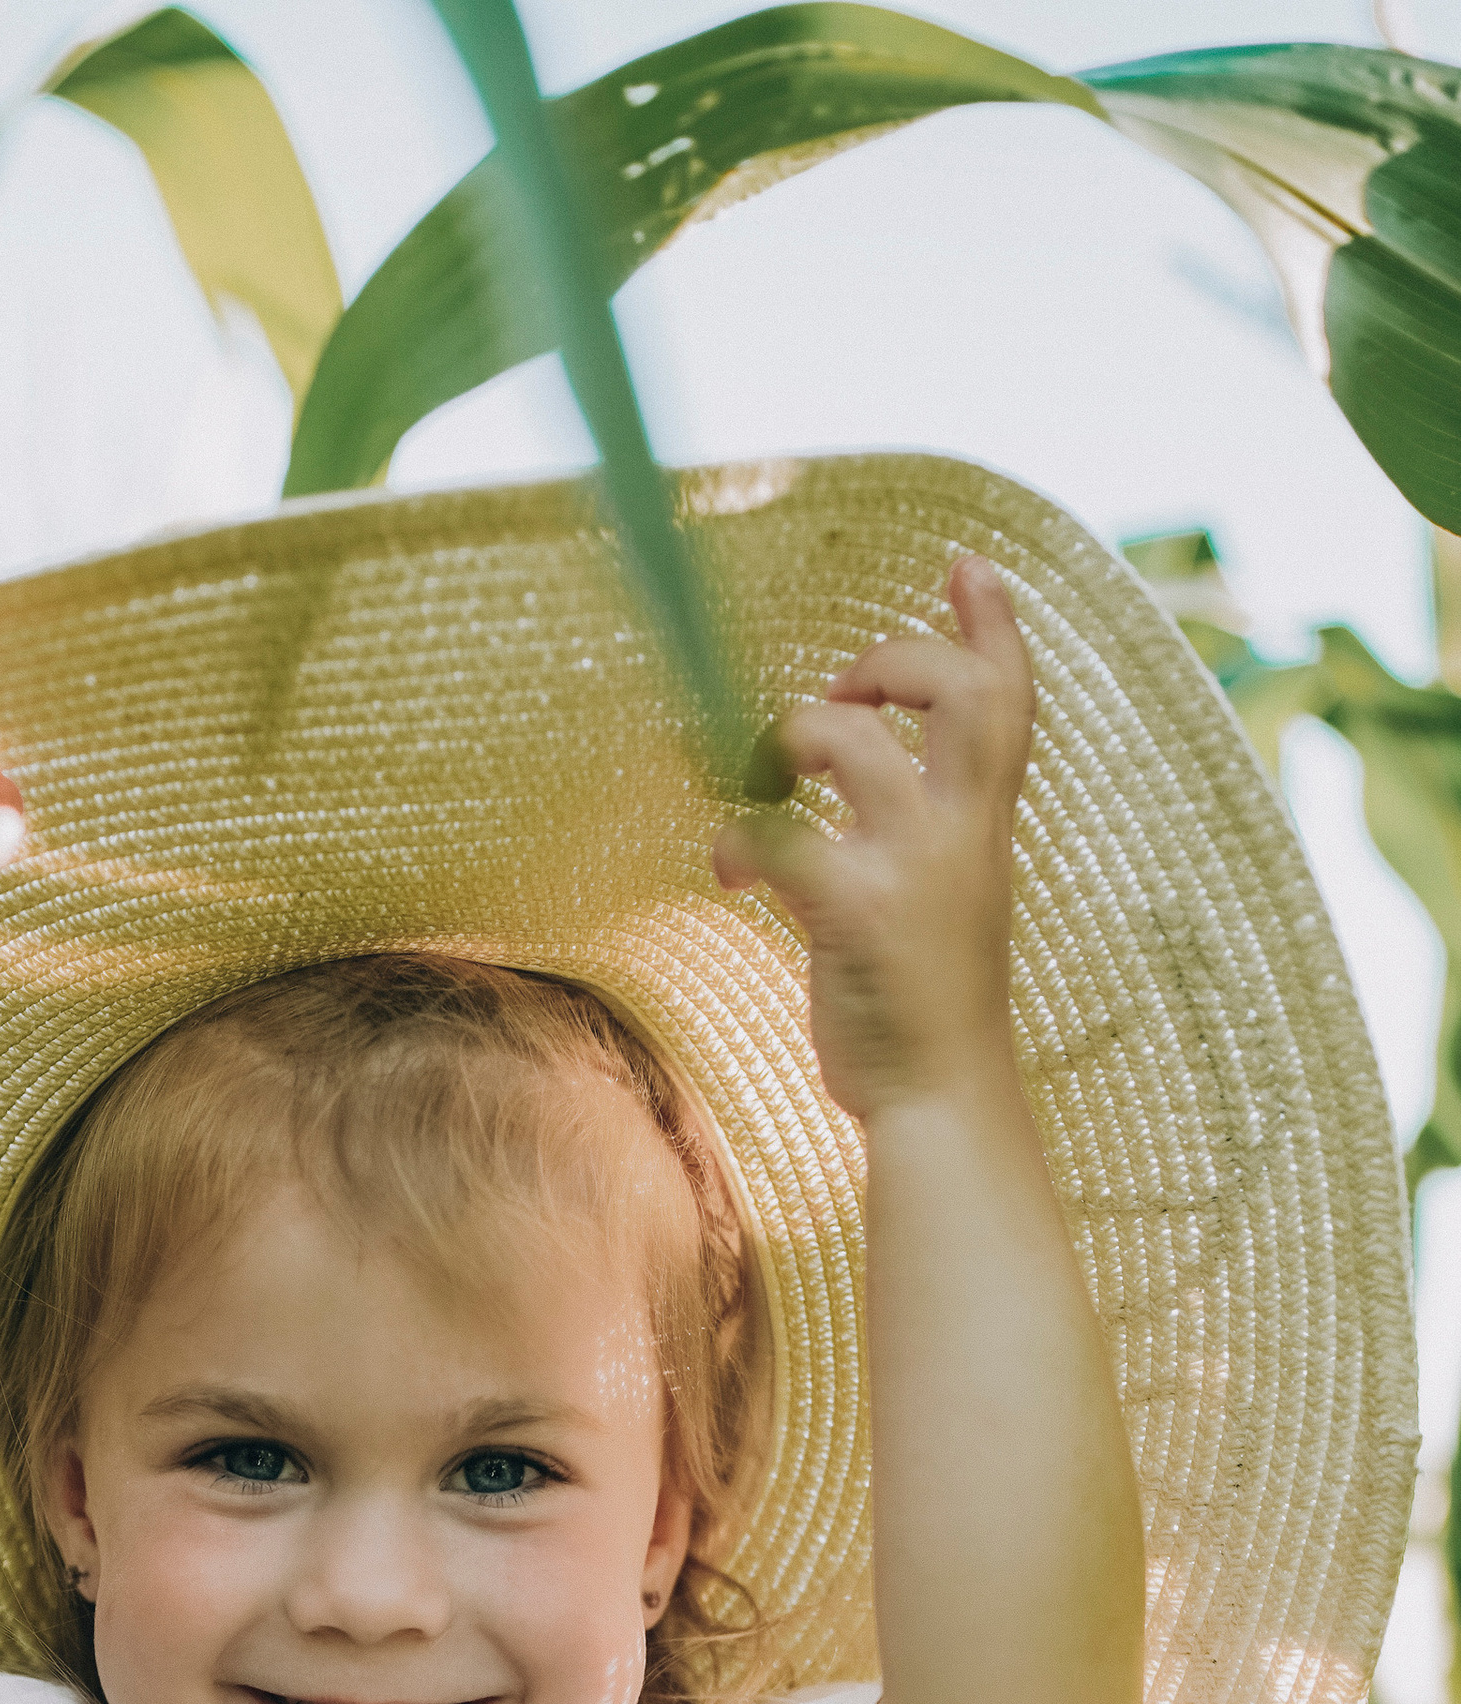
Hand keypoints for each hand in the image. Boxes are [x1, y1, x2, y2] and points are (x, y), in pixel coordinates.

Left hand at [711, 556, 1031, 1123]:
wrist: (941, 1098)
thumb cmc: (931, 1001)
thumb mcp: (949, 898)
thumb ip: (925, 830)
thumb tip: (847, 786)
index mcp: (986, 824)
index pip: (1010, 700)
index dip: (992, 624)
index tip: (965, 567)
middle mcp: (961, 834)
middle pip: (956, 692)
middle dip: (890, 660)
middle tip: (842, 691)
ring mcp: (911, 870)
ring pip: (853, 743)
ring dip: (789, 737)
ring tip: (766, 781)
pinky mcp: (853, 914)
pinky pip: (780, 836)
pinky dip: (738, 838)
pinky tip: (731, 868)